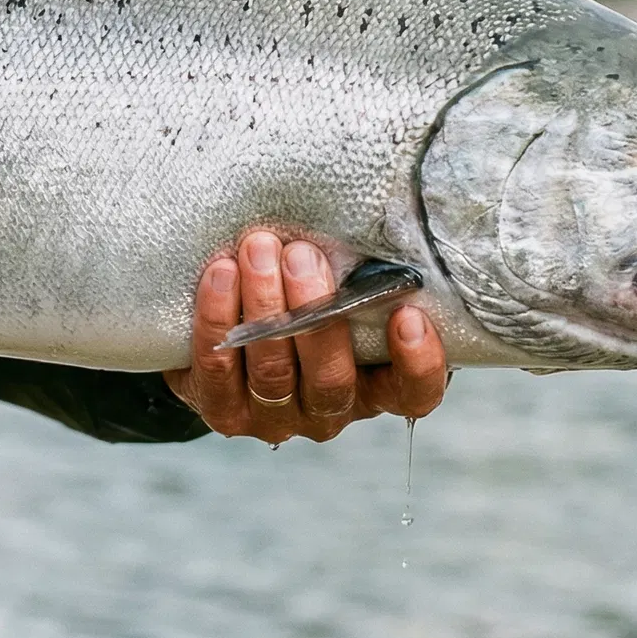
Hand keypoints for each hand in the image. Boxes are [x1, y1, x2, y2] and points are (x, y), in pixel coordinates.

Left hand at [165, 230, 447, 442]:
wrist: (232, 322)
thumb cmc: (303, 292)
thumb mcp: (341, 284)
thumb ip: (360, 271)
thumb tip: (370, 218)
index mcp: (374, 386)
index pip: (412, 394)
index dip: (418, 364)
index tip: (408, 314)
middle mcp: (328, 412)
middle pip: (331, 379)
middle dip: (316, 311)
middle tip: (303, 254)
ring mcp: (275, 419)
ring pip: (273, 372)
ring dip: (265, 304)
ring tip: (258, 248)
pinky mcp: (224, 411)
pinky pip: (218, 371)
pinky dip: (218, 318)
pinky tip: (221, 272)